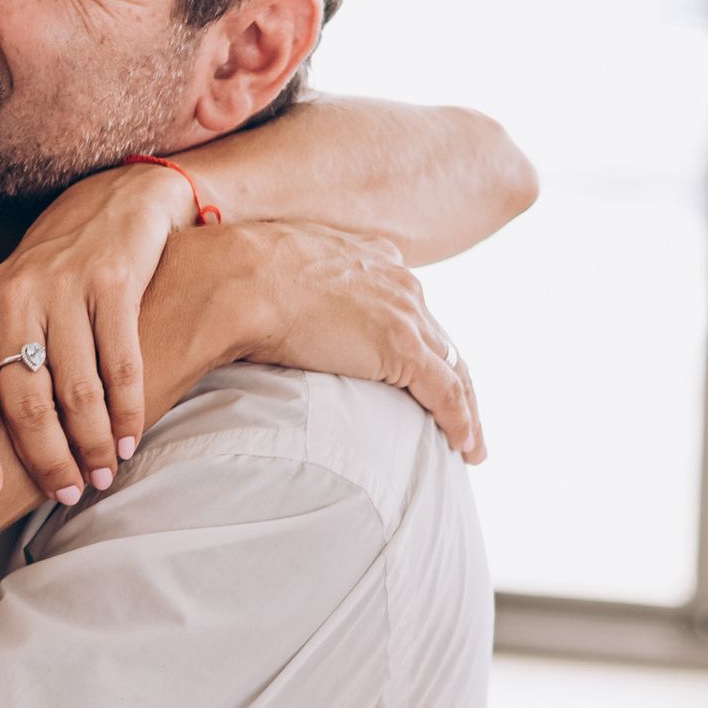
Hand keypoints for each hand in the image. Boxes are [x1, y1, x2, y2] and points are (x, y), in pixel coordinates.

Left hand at [0, 163, 195, 500]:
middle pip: (23, 403)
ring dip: (91, 445)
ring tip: (101, 475)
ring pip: (76, 392)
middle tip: (67, 493)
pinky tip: (129, 440)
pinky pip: (121, 365)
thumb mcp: (3, 313)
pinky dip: (127, 412)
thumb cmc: (50, 280)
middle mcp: (10, 299)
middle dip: (47, 461)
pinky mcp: (112, 283)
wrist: (112, 206)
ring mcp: (62, 288)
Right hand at [233, 220, 484, 459]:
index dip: (420, 341)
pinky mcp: (402, 348)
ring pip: (454, 368)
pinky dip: (460, 422)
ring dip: (466, 409)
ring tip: (470, 443)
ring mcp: (404, 315)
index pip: (408, 307)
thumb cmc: (237, 279)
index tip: (421, 365)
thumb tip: (264, 315)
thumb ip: (289, 290)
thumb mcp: (274, 274)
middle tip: (461, 412)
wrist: (237, 280)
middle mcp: (398, 282)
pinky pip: (446, 392)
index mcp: (370, 259)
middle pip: (440, 339)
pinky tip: (465, 448)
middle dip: (453, 376)